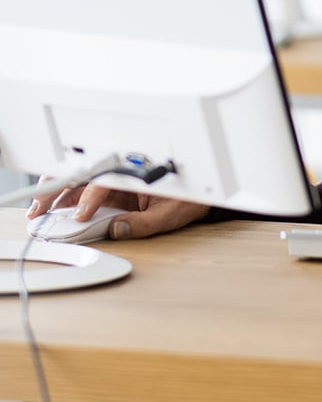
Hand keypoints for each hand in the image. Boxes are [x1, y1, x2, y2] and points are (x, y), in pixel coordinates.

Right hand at [27, 181, 208, 239]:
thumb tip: (117, 229)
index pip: (106, 182)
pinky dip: (67, 198)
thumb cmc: (190, 198)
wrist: (202, 192)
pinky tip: (54, 208)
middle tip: (40, 207)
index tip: (81, 215)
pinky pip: (86, 190)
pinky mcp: (115, 187)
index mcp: (138, 173)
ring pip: (81, 181)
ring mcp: (118, 179)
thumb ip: (144, 223)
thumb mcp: (170, 214)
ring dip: (58, 192)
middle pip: (85, 175)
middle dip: (60, 188)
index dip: (90, 199)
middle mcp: (124, 172)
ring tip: (39, 208)